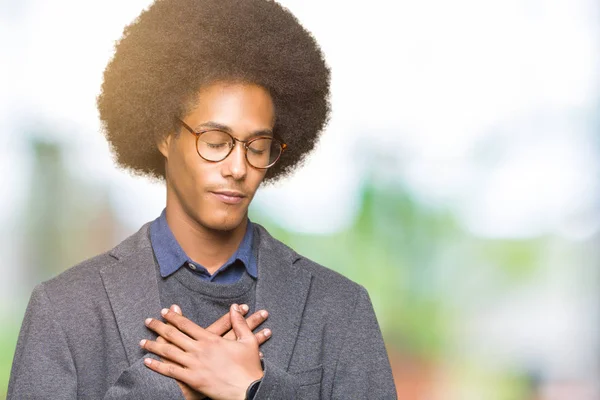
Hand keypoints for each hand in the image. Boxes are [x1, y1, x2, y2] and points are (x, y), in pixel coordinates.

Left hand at [142, 304, 265, 399]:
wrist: (248, 389)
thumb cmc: (249, 366)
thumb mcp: (248, 341)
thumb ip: (239, 323)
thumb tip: (234, 307)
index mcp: (210, 339)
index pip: (186, 324)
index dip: (174, 317)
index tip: (164, 311)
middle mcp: (199, 349)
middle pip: (173, 335)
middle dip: (158, 327)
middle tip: (148, 321)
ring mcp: (194, 364)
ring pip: (168, 352)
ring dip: (153, 345)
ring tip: (142, 341)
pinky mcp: (192, 379)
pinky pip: (170, 371)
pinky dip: (157, 365)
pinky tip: (147, 361)